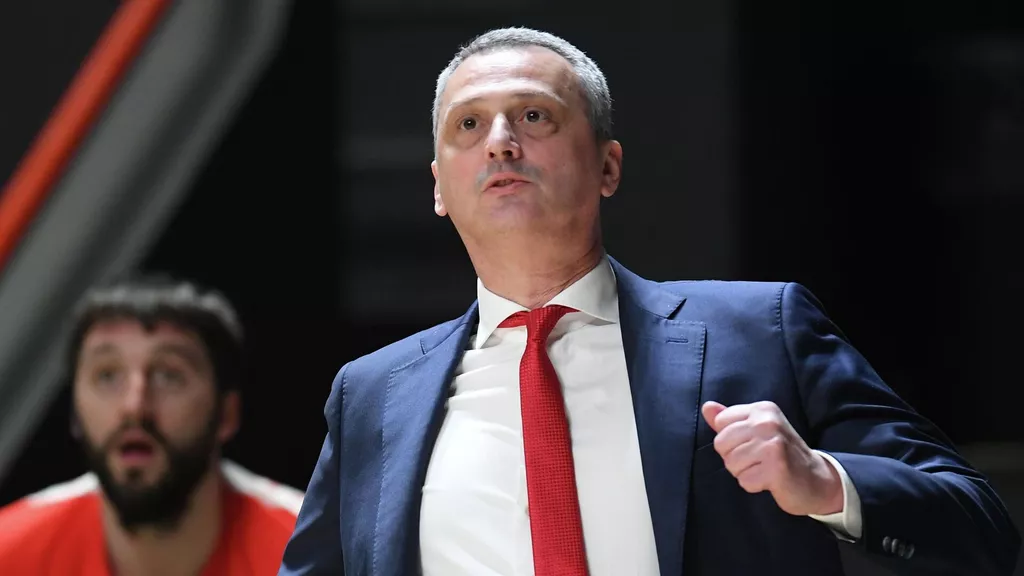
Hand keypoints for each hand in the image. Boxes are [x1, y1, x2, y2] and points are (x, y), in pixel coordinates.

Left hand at [701, 400, 842, 516]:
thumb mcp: (757, 429)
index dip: (730, 440)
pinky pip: (744, 480)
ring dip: (745, 472)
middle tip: (759, 460)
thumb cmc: (782, 454)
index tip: (752, 444)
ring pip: (731, 463)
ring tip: (765, 469)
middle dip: (734, 458)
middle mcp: (768, 422)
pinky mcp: (777, 467)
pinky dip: (754, 485)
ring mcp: (773, 443)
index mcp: (762, 409)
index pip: (720, 422)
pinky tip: (771, 480)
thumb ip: (730, 419)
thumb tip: (706, 407)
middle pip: (721, 444)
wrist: (817, 479)